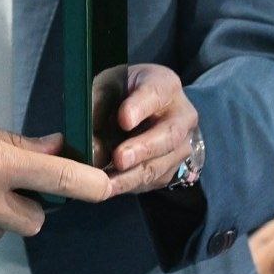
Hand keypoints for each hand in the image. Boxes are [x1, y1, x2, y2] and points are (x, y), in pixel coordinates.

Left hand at [93, 64, 200, 194]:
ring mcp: (181, 145)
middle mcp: (181, 116)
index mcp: (165, 85)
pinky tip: (109, 188)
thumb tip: (91, 142)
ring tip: (106, 183)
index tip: (124, 120)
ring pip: (160, 164)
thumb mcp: (106, 86)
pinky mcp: (172, 169)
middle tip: (119, 159)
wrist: (144, 111)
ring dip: (132, 176)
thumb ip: (97, 105)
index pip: (156, 93)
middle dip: (142, 149)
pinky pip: (152, 181)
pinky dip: (129, 185)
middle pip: (168, 135)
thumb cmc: (123, 93)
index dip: (140, 108)